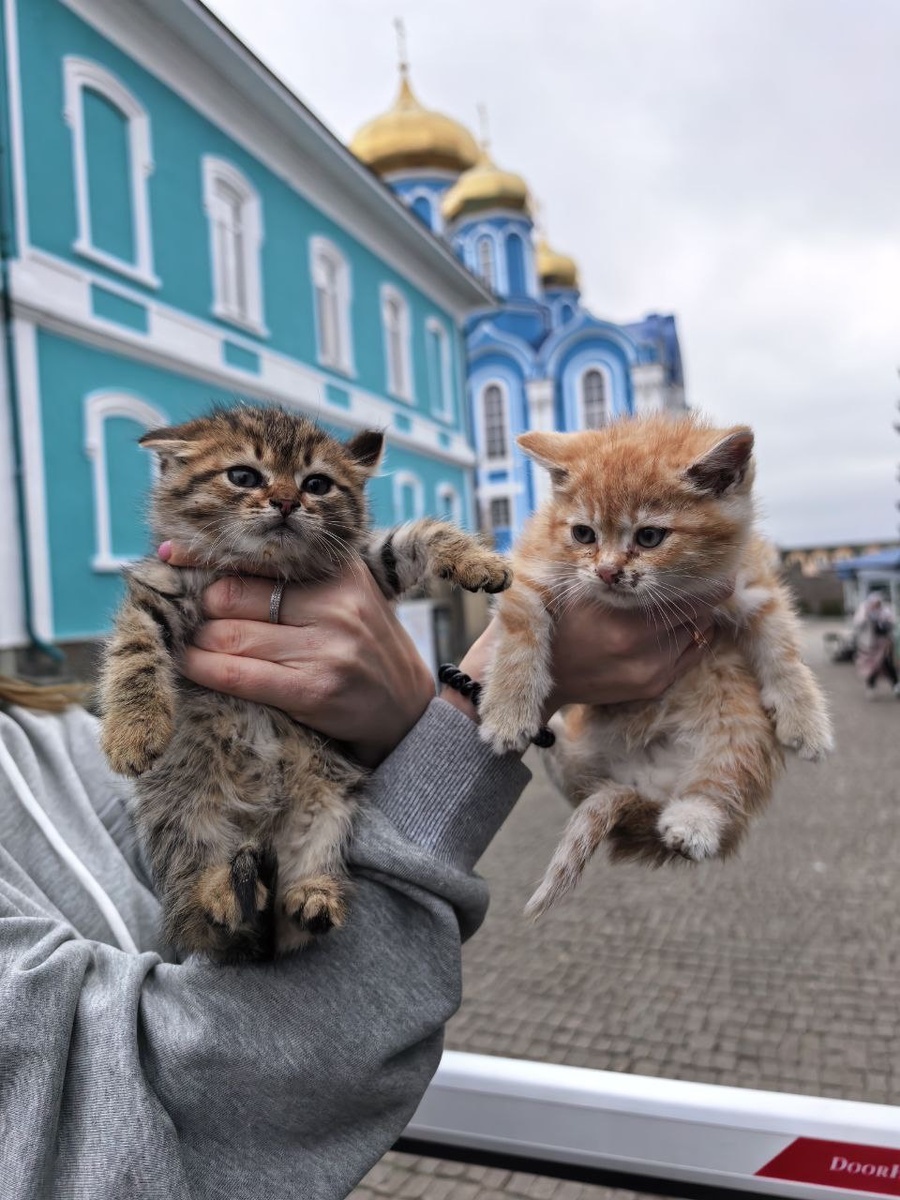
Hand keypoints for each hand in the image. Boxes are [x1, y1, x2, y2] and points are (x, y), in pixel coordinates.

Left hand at [160, 543, 435, 766]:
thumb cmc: (362, 649)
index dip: (208, 557)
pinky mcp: (315, 689)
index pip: (256, 556)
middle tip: (188, 617)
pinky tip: (190, 665)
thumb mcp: (344, 598)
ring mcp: (327, 647)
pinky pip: (239, 675)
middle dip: (201, 609)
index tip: (172, 555)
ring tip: (186, 643)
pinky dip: (204, 669)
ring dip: (196, 642)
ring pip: (228, 636)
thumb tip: (212, 563)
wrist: (406, 710)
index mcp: (340, 570)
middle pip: (232, 596)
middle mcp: (336, 603)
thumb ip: (295, 578)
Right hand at [441, 583, 730, 723]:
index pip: (691, 597)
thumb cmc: (560, 620)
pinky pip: (691, 655)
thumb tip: (651, 534)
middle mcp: (643, 650)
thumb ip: (611, 568)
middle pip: (700, 613)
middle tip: (700, 578)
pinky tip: (674, 627)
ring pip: (699, 633)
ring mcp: (652, 672)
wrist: (545, 676)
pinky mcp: (654, 686)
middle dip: (701, 594)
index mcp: (624, 622)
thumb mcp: (577, 587)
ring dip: (696, 616)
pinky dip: (690, 637)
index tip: (714, 564)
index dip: (706, 578)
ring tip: (680, 602)